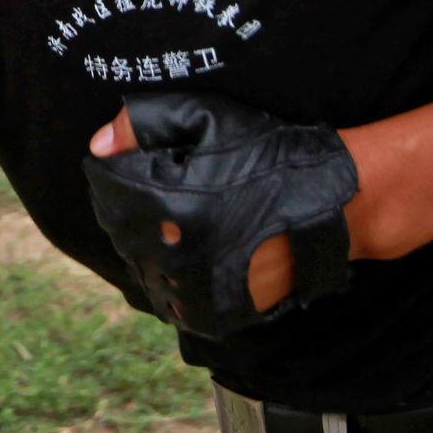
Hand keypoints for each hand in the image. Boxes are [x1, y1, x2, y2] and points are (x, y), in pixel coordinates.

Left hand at [84, 92, 358, 339]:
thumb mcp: (207, 118)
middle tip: (163, 191)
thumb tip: (97, 147)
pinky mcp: (214, 314)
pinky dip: (171, 279)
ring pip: (141, 266)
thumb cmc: (270, 153)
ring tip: (179, 221)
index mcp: (164, 204)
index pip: (105, 190)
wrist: (335, 204)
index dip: (116, 172)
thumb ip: (143, 125)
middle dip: (130, 208)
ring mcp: (193, 289)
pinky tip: (189, 254)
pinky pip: (170, 299)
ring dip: (148, 244)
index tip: (135, 165)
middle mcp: (173, 253)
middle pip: (119, 229)